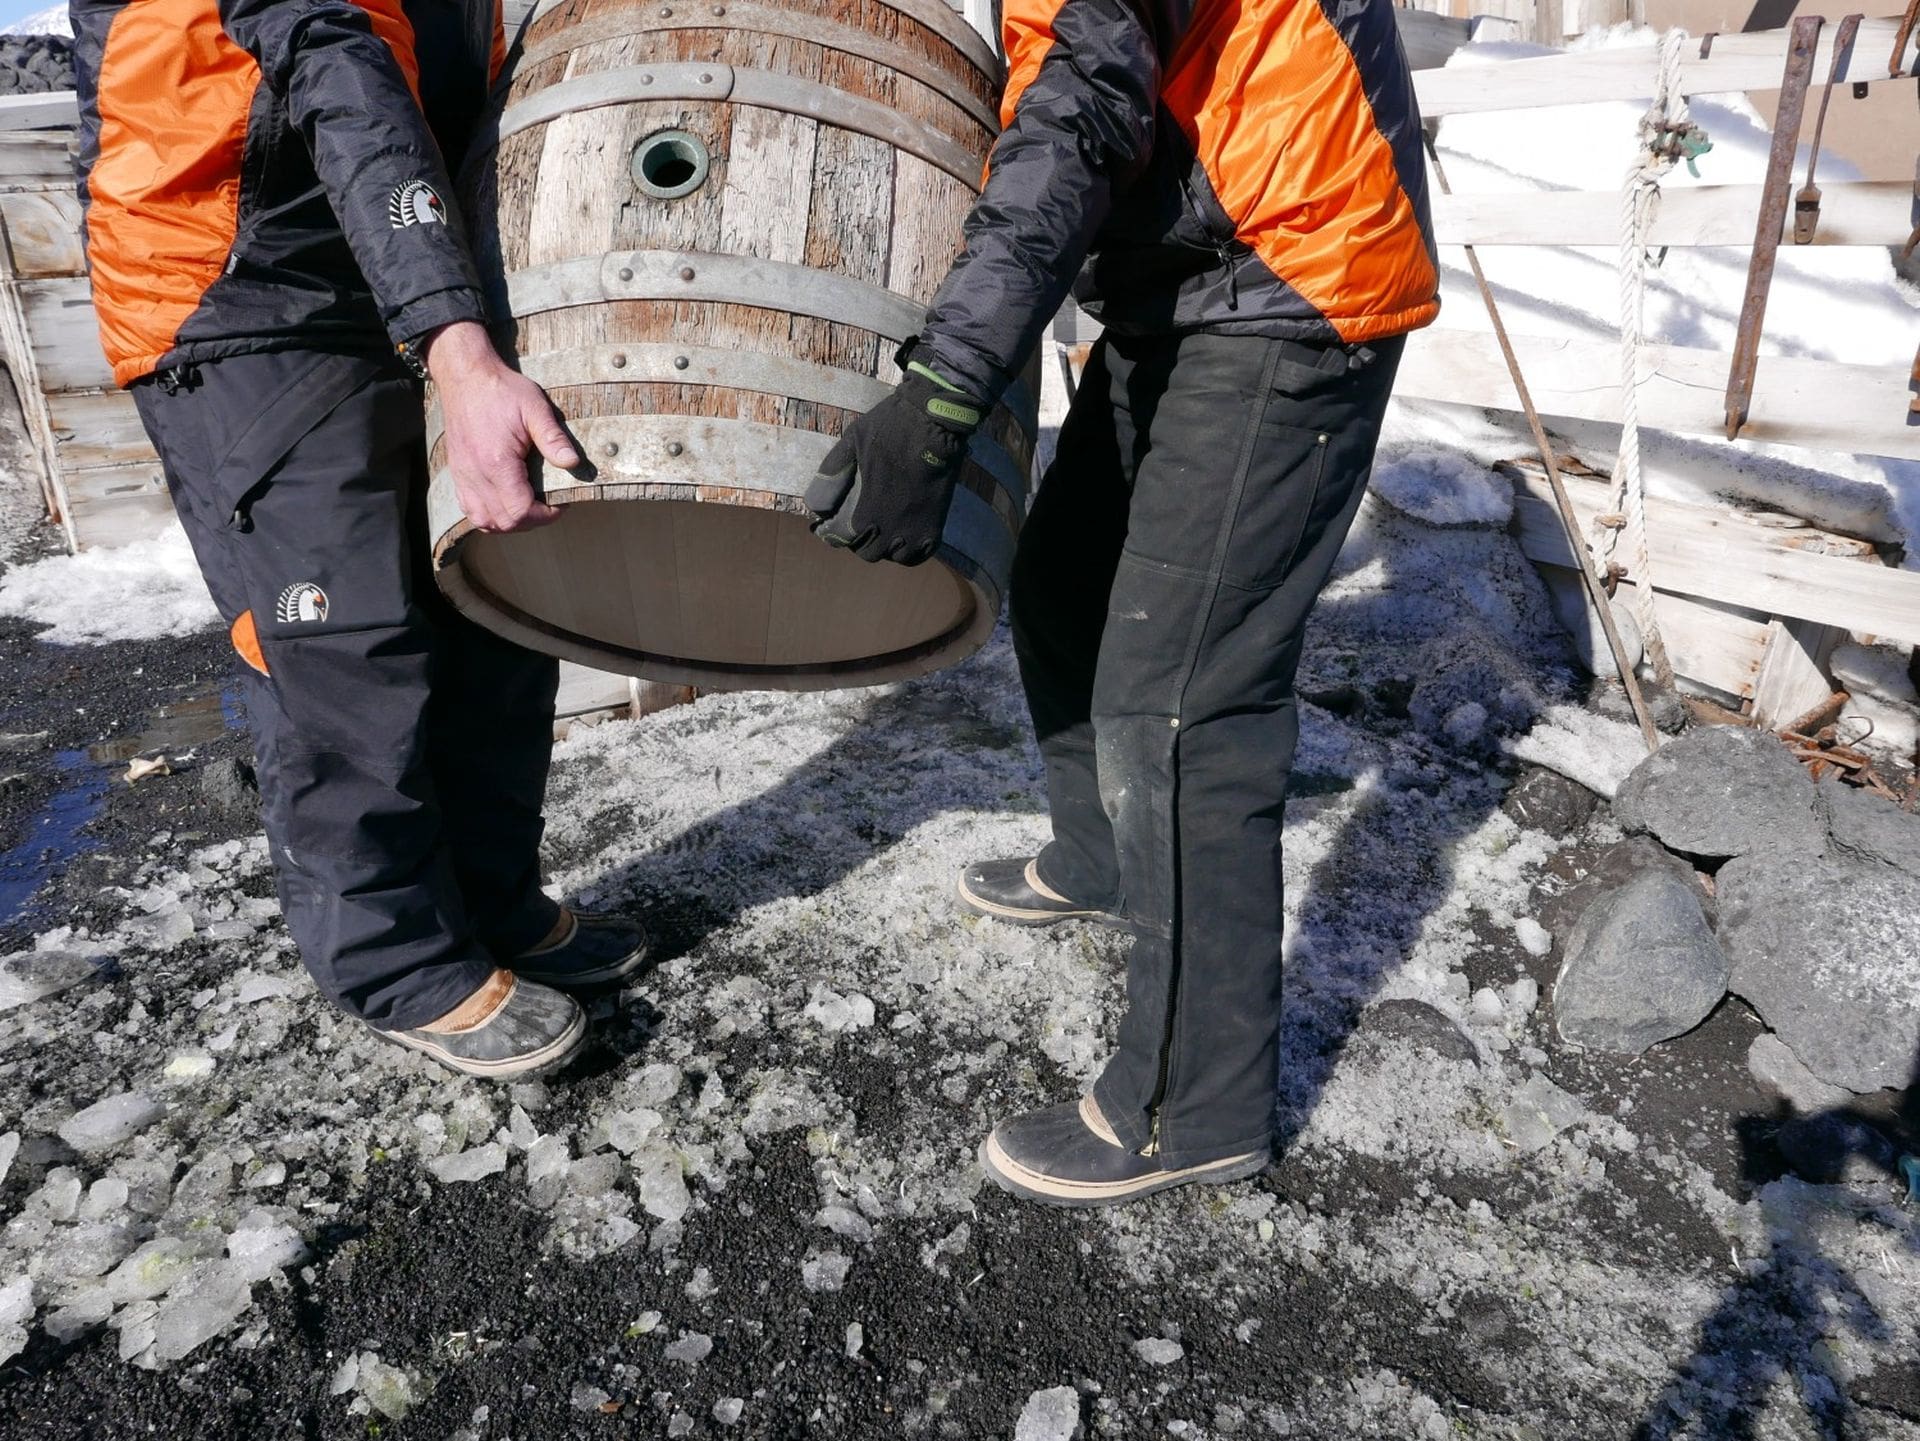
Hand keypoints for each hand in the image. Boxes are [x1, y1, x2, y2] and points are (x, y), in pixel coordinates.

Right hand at [427, 320, 579, 533]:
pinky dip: (490, 516)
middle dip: (532, 521)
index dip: (546, 515)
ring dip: (510, 522)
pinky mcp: (457, 473)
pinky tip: (506, 503)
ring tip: (530, 507)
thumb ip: (553, 437)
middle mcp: (476, 475)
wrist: (464, 376)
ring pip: (485, 521)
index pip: (521, 510)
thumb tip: (573, 463)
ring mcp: (463, 476)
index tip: (561, 503)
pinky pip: (470, 510)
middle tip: (550, 506)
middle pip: (504, 522)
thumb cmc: (500, 390)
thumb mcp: (534, 407)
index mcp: (497, 462)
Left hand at [804, 357, 983, 565]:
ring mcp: (916, 527)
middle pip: (869, 552)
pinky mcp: (936, 523)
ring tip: (880, 531)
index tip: (827, 527)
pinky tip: (903, 538)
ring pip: (894, 556)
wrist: (936, 419)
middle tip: (855, 526)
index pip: (844, 538)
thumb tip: (815, 506)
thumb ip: (832, 475)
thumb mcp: (851, 442)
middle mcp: (892, 526)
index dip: (832, 534)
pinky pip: (920, 554)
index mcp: (868, 508)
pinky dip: (909, 551)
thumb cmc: (891, 427)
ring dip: (884, 547)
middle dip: (857, 541)